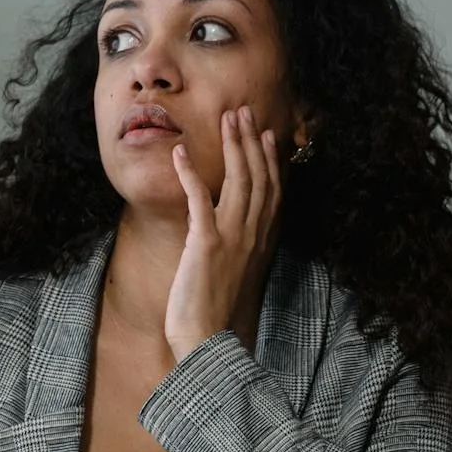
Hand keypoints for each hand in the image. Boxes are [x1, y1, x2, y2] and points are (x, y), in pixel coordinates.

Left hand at [167, 105, 281, 360]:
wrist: (208, 339)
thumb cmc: (216, 311)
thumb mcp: (235, 273)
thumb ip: (238, 247)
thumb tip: (233, 231)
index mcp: (261, 241)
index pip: (272, 191)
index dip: (271, 160)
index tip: (267, 134)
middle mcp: (252, 235)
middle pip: (258, 177)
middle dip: (251, 141)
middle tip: (244, 112)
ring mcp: (232, 237)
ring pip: (238, 181)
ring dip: (232, 146)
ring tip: (225, 119)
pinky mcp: (206, 243)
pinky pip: (199, 200)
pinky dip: (189, 173)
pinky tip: (179, 153)